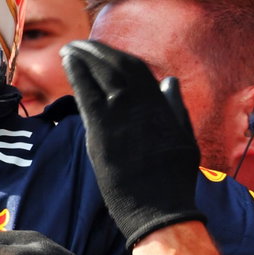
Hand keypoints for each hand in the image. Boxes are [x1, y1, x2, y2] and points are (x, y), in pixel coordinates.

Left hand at [61, 41, 204, 246]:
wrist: (160, 209)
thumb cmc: (173, 179)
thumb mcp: (185, 137)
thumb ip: (175, 107)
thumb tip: (170, 81)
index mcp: (161, 105)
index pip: (136, 69)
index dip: (117, 56)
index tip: (103, 51)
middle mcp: (141, 104)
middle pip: (115, 66)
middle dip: (97, 51)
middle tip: (81, 44)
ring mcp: (120, 116)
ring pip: (100, 74)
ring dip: (83, 57)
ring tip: (70, 49)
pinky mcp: (101, 132)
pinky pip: (87, 94)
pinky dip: (77, 74)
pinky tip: (68, 63)